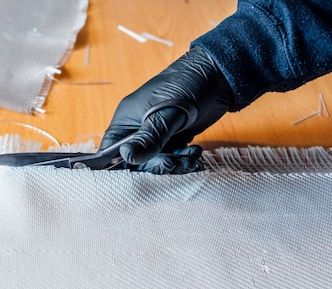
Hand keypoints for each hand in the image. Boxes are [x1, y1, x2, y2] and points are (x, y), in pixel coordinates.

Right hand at [101, 46, 233, 173]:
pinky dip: (182, 159)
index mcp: (127, 119)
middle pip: (136, 160)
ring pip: (156, 161)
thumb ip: (149, 137)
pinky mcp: (172, 138)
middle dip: (156, 165)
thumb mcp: (167, 113)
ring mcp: (155, 134)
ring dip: (173, 164)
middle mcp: (137, 128)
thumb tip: (128, 157)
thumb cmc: (187, 85)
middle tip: (173, 162)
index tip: (137, 171)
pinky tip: (195, 152)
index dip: (120, 163)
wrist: (219, 74)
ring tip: (191, 157)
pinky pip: (171, 157)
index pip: (112, 148)